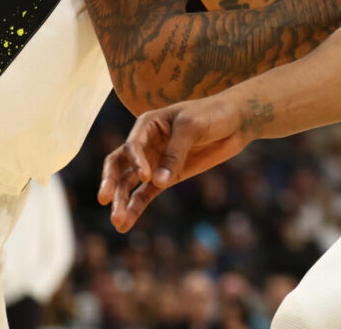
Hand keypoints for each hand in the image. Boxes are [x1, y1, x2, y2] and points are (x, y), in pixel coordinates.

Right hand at [97, 93, 254, 231]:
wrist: (236, 122)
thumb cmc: (212, 114)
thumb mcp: (192, 127)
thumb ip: (175, 153)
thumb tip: (158, 183)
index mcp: (148, 124)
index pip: (132, 145)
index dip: (136, 161)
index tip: (146, 176)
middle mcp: (145, 144)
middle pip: (119, 165)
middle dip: (111, 182)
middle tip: (104, 199)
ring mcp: (154, 163)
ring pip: (129, 184)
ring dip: (122, 202)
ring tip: (117, 222)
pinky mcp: (167, 178)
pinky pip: (145, 195)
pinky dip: (136, 208)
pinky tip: (125, 225)